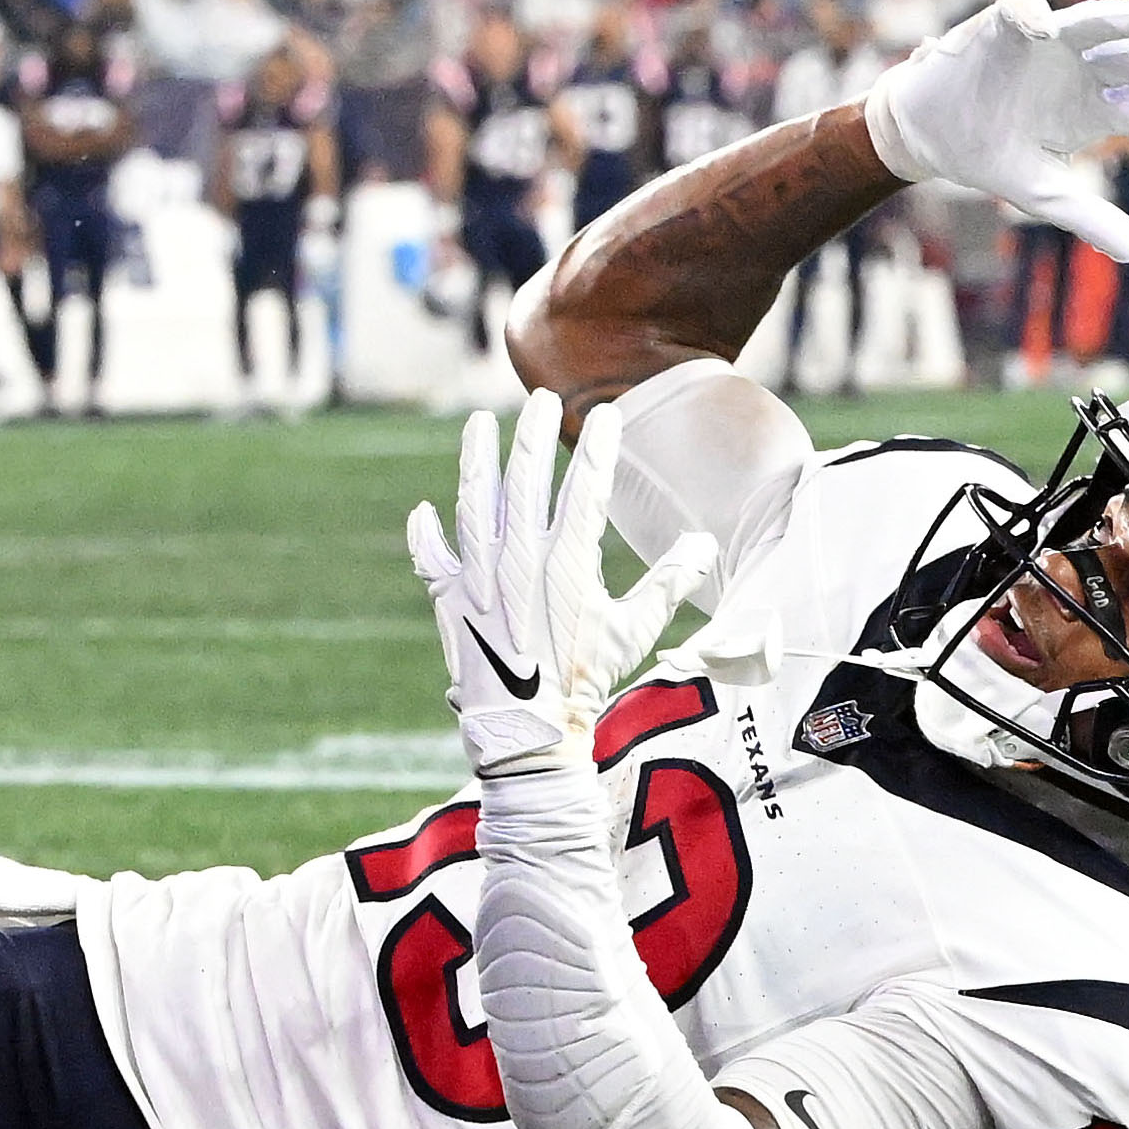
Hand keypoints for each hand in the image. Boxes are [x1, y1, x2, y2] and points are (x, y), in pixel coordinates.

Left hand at [405, 390, 715, 777]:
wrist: (526, 730)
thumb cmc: (584, 680)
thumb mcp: (633, 631)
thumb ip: (668, 583)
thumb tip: (703, 545)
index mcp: (567, 561)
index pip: (586, 488)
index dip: (598, 448)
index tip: (607, 415)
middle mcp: (518, 559)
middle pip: (524, 480)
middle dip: (533, 434)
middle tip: (541, 399)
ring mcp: (478, 576)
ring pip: (474, 503)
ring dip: (476, 459)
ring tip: (479, 423)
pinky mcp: (449, 599)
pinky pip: (432, 557)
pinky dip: (427, 534)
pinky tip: (425, 510)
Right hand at [857, 0, 1128, 265]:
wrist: (928, 132)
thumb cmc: (988, 155)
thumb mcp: (1040, 192)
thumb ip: (1088, 216)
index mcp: (1092, 110)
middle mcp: (1079, 71)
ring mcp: (1045, 45)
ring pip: (1091, 24)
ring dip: (1118, 20)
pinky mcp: (1002, 26)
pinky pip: (1019, 9)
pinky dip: (1030, 13)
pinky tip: (1040, 28)